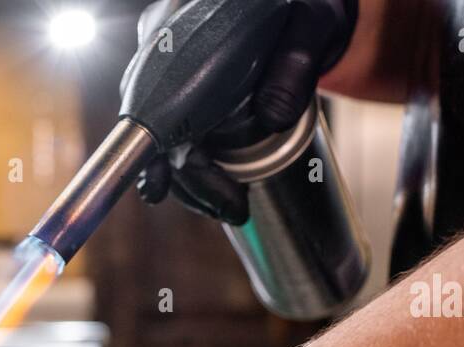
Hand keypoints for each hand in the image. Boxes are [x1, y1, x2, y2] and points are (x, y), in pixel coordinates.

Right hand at [133, 0, 358, 223]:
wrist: (301, 11)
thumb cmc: (307, 12)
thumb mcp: (311, 30)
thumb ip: (294, 68)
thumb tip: (272, 118)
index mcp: (184, 28)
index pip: (155, 100)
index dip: (152, 149)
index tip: (157, 188)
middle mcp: (163, 49)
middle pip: (154, 128)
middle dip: (187, 179)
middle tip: (233, 210)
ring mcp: (166, 72)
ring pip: (161, 140)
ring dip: (191, 182)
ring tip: (231, 207)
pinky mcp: (178, 91)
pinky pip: (173, 138)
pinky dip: (193, 168)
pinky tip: (218, 191)